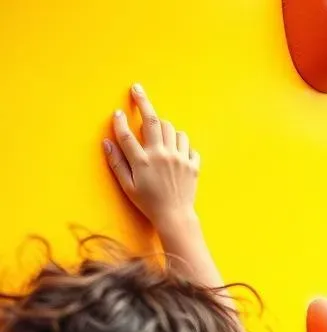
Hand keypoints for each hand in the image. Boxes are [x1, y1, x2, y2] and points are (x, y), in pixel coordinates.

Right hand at [105, 84, 198, 232]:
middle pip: (153, 120)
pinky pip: (188, 145)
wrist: (175, 217)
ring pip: (173, 129)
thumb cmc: (149, 203)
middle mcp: (162, 156)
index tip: (117, 112)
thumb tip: (106, 141)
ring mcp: (179, 159)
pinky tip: (175, 151)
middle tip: (137, 89)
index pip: (127, 133)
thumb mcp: (128, 186)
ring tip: (160, 136)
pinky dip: (181, 144)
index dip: (119, 121)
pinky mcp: (192, 165)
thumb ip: (117, 162)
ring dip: (165, 128)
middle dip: (143, 102)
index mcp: (143, 161)